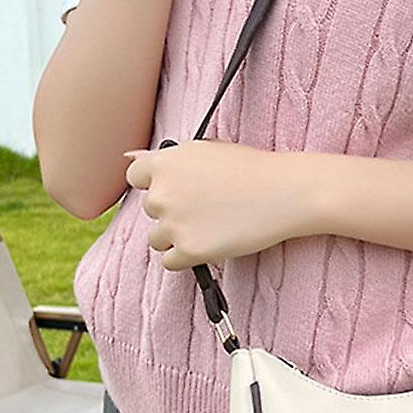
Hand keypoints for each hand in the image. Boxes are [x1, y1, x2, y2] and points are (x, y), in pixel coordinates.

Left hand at [123, 140, 320, 271]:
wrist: (283, 192)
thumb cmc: (249, 168)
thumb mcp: (204, 150)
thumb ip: (167, 160)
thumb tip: (129, 158)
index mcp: (164, 163)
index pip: (134, 177)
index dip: (156, 183)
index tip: (177, 188)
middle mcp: (162, 193)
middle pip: (151, 211)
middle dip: (173, 211)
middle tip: (208, 205)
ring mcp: (173, 223)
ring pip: (157, 239)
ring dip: (178, 236)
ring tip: (212, 224)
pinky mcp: (189, 250)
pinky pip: (170, 262)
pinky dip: (188, 257)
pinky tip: (212, 241)